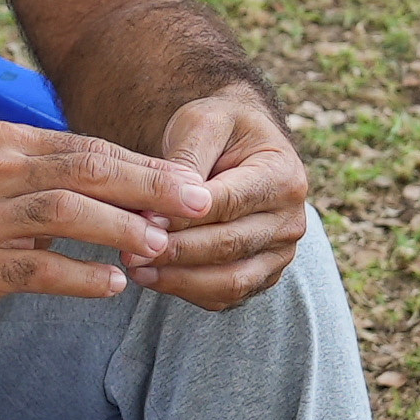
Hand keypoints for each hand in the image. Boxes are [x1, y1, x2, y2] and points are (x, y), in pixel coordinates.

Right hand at [0, 120, 211, 323]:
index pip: (88, 148)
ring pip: (61, 213)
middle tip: (193, 206)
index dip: (144, 167)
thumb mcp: (7, 180)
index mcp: (7, 144)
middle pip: (82, 171)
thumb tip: (148, 191)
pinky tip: (112, 284)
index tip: (190, 185)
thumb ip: (64, 180)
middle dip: (145, 187)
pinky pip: (36, 270)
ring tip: (156, 245)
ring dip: (117, 228)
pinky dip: (79, 276)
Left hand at [147, 88, 310, 310]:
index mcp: (283, 176)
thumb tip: (165, 208)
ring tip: (136, 267)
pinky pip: (226, 295)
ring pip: (230, 281)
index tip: (141, 220)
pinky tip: (152, 276)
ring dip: (179, 279)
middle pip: (229, 246)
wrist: (239, 146)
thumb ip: (186, 161)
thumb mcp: (202, 123)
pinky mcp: (262, 275)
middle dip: (176, 251)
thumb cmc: (218, 129)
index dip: (183, 216)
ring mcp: (279, 252)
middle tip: (129, 250)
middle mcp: (289, 220)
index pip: (228, 203)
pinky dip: (187, 291)